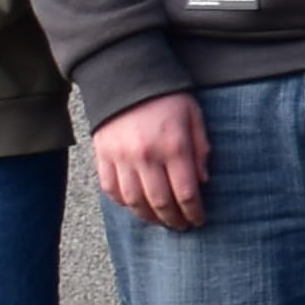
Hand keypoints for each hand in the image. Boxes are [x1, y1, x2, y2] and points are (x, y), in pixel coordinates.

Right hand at [92, 88, 212, 232]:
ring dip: (149, 217)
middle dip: (174, 220)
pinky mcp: (102, 156)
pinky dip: (123, 203)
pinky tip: (135, 206)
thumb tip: (203, 181)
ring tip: (160, 221)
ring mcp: (120, 158)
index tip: (199, 221)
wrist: (126, 77)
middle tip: (182, 226)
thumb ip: (201, 149)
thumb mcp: (194, 117)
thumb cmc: (167, 97)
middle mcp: (146, 156)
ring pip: (134, 201)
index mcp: (173, 146)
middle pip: (160, 202)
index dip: (194, 212)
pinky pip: (110, 189)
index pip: (186, 192)